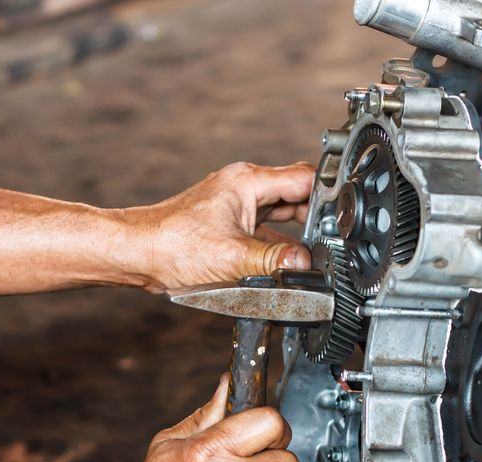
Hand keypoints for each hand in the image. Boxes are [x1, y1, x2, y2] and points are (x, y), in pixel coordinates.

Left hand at [121, 162, 314, 292]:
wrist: (138, 253)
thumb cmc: (171, 244)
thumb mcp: (233, 257)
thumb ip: (275, 260)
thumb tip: (304, 264)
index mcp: (247, 181)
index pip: (303, 178)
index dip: (328, 193)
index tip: (344, 212)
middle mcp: (243, 186)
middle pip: (295, 193)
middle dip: (315, 215)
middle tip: (333, 237)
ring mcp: (236, 204)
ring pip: (281, 212)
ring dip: (296, 230)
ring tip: (312, 250)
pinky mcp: (229, 223)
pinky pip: (265, 228)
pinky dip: (277, 242)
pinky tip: (284, 261)